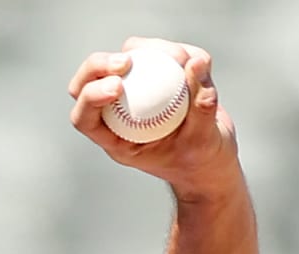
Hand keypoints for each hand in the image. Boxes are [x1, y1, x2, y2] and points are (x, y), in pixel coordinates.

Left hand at [68, 37, 240, 199]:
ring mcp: (136, 91)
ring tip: (182, 59)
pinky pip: (156, 52)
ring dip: (148, 49)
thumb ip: (202, 104)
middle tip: (126, 62)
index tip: (117, 87)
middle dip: (100, 65)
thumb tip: (195, 62)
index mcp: (117, 139)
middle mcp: (120, 112)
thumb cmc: (201, 160)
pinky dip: (175, 50)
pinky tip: (196, 60)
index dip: (90, 97)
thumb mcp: (204, 140)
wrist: (213, 159)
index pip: (85, 118)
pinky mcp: (156, 75)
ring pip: (124, 58)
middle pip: (91, 82)